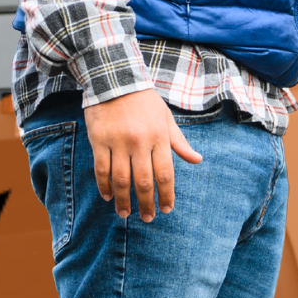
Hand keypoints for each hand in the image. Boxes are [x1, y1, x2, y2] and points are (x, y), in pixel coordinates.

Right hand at [81, 88, 202, 220]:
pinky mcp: (99, 140)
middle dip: (146, 203)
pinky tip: (108, 196)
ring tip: (126, 214)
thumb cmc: (145, 101)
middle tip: (147, 218)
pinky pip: (101, 169)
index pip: (165, 173)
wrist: (115, 79)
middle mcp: (139, 142)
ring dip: (124, 200)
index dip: (166, 194)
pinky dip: (104, 186)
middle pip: (143, 181)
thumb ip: (180, 142)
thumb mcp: (166, 118)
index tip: (166, 209)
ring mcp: (118, 141)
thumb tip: (197, 160)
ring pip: (121, 179)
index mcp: (159, 137)